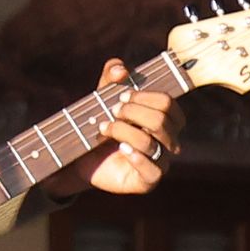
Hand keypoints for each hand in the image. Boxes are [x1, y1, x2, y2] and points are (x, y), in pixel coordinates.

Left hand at [46, 64, 179, 197]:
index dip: (144, 97)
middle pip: (161, 120)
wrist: (81, 159)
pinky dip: (135, 156)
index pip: (167, 103)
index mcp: (164, 119)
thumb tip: (121, 70)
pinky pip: (153, 169)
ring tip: (104, 128)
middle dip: (132, 112)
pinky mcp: (148, 180)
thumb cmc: (100, 125)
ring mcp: (160, 161)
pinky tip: (121, 149)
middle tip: (111, 112)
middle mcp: (168, 140)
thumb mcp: (102, 97)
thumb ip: (111, 77)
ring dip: (123, 131)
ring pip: (151, 142)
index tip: (121, 96)